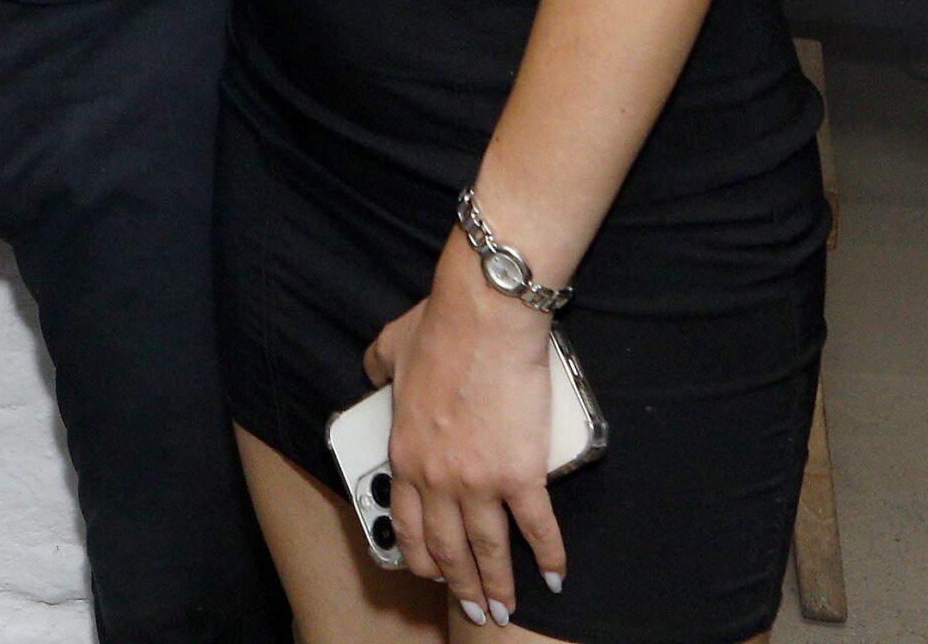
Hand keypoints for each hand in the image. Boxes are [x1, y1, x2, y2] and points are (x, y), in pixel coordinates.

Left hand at [363, 248, 566, 625]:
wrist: (484, 319)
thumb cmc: (440, 328)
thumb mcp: (390, 348)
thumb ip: (378, 368)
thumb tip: (371, 373)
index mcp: (406, 453)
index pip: (407, 522)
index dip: (420, 557)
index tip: (431, 575)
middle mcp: (438, 478)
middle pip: (448, 548)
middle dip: (461, 585)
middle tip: (474, 608)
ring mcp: (479, 481)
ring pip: (488, 549)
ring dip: (498, 585)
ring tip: (504, 609)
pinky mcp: (521, 475)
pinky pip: (537, 528)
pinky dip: (550, 557)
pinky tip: (556, 576)